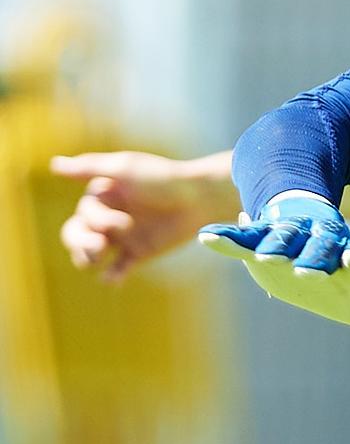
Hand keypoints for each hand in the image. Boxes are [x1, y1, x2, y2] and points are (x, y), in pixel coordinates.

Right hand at [50, 151, 236, 279]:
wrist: (201, 197)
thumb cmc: (163, 178)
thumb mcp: (125, 168)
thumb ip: (90, 167)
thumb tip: (54, 164)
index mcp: (102, 197)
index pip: (83, 215)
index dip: (97, 221)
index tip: (124, 222)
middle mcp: (108, 216)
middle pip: (77, 235)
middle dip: (80, 244)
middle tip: (98, 248)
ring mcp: (123, 236)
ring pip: (90, 254)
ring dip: (87, 259)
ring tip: (97, 263)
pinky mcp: (139, 252)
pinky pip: (118, 268)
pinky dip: (112, 276)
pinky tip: (113, 279)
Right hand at [198, 194, 349, 344]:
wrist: (307, 230)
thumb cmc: (345, 278)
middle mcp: (322, 246)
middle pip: (321, 248)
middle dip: (316, 257)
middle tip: (311, 270)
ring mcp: (289, 241)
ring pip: (283, 239)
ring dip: (275, 245)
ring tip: (266, 255)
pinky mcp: (258, 240)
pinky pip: (241, 239)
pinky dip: (227, 238)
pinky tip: (208, 237)